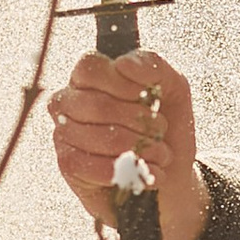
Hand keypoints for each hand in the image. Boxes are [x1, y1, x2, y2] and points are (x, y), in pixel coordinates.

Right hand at [46, 50, 210, 239]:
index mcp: (90, 77)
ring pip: (98, 137)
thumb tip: (124, 63)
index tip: (146, 96)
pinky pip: (91, 166)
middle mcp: (70, 102)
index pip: (90, 67)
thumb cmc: (167, 129)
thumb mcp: (173, 89)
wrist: (174, 175)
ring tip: (160, 154)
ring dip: (140, 149)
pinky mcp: (69, 165)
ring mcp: (65, 133)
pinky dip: (127, 171)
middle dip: (140, 121)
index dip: (121, 82)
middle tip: (160, 131)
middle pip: (96, 104)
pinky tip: (146, 172)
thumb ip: (152, 66)